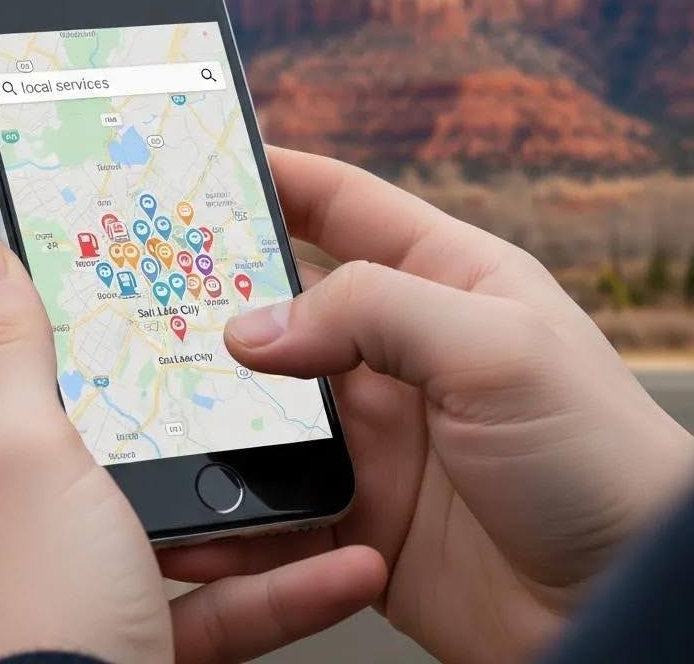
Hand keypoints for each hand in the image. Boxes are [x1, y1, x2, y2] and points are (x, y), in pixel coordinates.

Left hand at [0, 236, 386, 663]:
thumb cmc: (23, 629)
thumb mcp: (17, 454)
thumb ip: (2, 347)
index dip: (39, 323)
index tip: (104, 285)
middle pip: (70, 444)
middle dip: (156, 417)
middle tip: (209, 365)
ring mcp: (36, 605)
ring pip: (144, 529)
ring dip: (235, 513)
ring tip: (299, 466)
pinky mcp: (104, 652)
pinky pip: (186, 606)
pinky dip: (258, 589)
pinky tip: (335, 565)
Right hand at [162, 148, 693, 663]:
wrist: (626, 612)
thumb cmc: (601, 459)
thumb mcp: (497, 350)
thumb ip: (372, 311)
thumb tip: (253, 328)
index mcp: (446, 281)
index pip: (343, 204)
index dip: (277, 177)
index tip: (205, 163)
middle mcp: (403, 349)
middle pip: (288, 302)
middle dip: (220, 292)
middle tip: (148, 282)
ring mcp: (377, 432)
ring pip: (267, 401)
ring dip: (214, 399)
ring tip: (150, 389)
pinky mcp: (357, 508)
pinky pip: (274, 496)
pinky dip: (232, 498)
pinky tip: (197, 497)